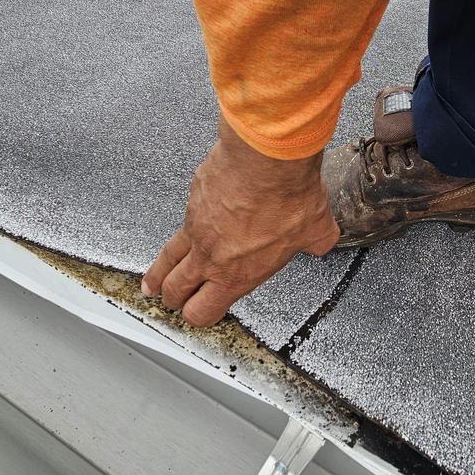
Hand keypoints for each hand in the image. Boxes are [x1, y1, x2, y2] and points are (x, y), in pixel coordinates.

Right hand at [141, 114, 339, 326]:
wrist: (267, 158)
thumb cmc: (289, 197)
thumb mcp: (317, 230)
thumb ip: (316, 242)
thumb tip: (323, 240)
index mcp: (238, 274)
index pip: (204, 310)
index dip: (200, 316)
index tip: (200, 313)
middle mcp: (211, 256)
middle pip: (176, 289)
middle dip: (173, 298)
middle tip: (172, 300)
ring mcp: (196, 227)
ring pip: (167, 258)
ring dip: (157, 273)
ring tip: (151, 284)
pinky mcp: (193, 197)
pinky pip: (183, 218)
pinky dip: (184, 226)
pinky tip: (189, 223)